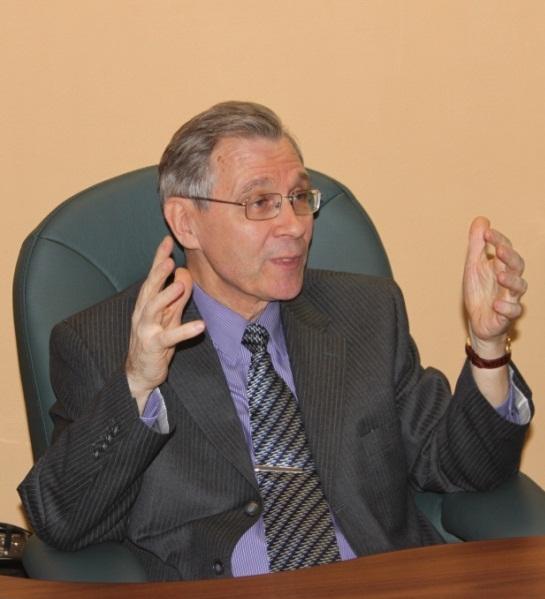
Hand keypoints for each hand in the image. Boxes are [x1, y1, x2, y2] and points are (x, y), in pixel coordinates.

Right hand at [125, 236, 204, 412]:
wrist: (140, 371)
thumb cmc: (156, 340)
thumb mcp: (169, 316)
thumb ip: (177, 296)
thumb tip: (186, 274)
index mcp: (147, 302)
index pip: (153, 277)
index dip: (158, 258)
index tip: (167, 240)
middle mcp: (143, 313)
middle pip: (149, 288)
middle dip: (158, 272)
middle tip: (168, 257)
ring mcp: (146, 329)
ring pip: (153, 309)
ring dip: (166, 296)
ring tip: (179, 284)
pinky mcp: (154, 346)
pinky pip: (170, 337)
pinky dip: (185, 331)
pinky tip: (200, 325)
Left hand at [463, 217, 526, 356]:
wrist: (479, 321)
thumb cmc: (479, 291)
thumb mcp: (473, 266)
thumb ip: (477, 245)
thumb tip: (481, 219)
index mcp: (500, 266)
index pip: (504, 249)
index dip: (498, 240)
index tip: (486, 233)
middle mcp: (508, 280)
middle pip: (517, 265)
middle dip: (510, 257)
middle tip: (499, 250)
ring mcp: (510, 297)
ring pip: (519, 287)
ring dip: (511, 280)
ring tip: (499, 276)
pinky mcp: (507, 315)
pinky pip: (513, 311)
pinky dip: (506, 307)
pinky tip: (496, 304)